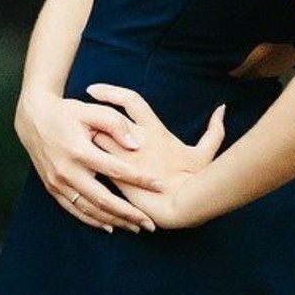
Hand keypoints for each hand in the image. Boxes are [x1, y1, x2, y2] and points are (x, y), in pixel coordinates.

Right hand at [14, 85, 166, 233]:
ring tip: (135, 228)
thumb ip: (116, 124)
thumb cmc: (67, 112)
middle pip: (103, 199)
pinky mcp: (52, 188)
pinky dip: (92, 220)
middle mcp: (67, 171)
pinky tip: (109, 226)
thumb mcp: (91, 110)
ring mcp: (58, 182)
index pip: (116, 170)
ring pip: (89, 209)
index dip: (140, 179)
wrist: (34, 118)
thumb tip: (135, 145)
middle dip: (129, 213)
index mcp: (80, 151)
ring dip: (113, 221)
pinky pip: (74, 210)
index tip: (160, 186)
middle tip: (150, 223)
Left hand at [84, 82, 226, 229]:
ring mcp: (123, 158)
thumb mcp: (205, 153)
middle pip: (104, 118)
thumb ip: (214, 130)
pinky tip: (76, 163)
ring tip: (73, 138)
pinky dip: (85, 161)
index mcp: (154, 130)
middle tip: (75, 112)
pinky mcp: (115, 177)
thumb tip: (222, 109)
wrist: (182, 205)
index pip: (130, 100)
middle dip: (90, 116)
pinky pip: (93, 164)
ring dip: (85, 138)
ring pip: (95, 139)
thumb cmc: (194, 178)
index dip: (110, 92)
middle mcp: (135, 140)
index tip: (92, 89)